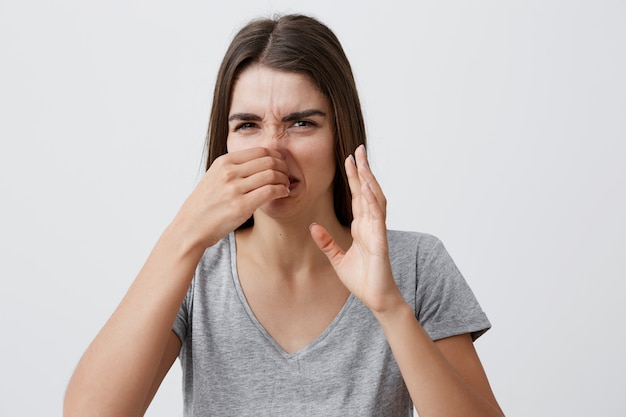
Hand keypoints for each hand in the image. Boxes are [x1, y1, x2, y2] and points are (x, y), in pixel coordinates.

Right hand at [174, 147, 289, 248]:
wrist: (191, 226)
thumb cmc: (205, 204)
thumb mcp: (215, 177)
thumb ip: (234, 168)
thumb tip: (260, 161)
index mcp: (224, 162)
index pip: (260, 151)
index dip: (276, 157)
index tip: (281, 165)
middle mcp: (229, 173)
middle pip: (269, 161)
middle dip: (283, 167)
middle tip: (287, 176)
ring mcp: (234, 189)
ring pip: (272, 175)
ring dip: (284, 180)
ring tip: (285, 185)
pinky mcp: (241, 206)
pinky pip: (270, 192)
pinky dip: (282, 191)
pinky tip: (283, 193)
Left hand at [310, 145, 402, 312]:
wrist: (376, 299)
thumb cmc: (362, 280)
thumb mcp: (337, 259)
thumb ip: (326, 242)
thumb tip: (312, 226)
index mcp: (362, 227)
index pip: (357, 196)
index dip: (354, 177)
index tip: (348, 159)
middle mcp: (371, 225)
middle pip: (367, 192)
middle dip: (363, 171)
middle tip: (358, 149)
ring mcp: (377, 232)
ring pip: (375, 200)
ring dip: (370, 180)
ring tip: (363, 163)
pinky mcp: (380, 243)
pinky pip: (377, 219)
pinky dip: (373, 203)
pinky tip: (368, 189)